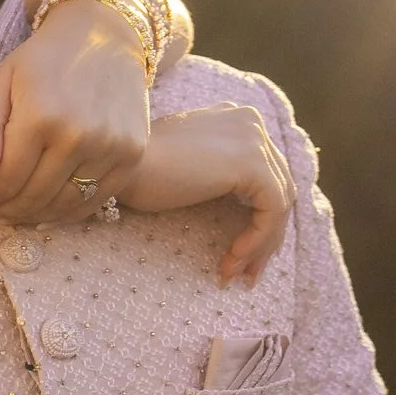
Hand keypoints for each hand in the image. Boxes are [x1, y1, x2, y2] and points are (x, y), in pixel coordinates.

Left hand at [0, 0, 150, 224]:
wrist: (104, 35)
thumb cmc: (42, 60)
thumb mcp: (0, 81)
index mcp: (41, 115)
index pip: (7, 179)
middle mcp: (80, 135)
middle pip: (34, 197)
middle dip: (5, 210)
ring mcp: (111, 147)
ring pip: (64, 204)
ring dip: (34, 216)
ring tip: (14, 212)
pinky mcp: (133, 154)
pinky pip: (96, 200)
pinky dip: (69, 213)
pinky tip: (47, 211)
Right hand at [103, 105, 294, 286]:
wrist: (116, 166)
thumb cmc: (137, 173)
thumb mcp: (191, 170)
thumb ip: (222, 177)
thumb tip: (252, 218)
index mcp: (236, 120)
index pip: (266, 174)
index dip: (260, 218)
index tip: (239, 255)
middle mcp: (250, 122)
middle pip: (278, 188)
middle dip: (266, 237)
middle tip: (246, 274)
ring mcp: (254, 140)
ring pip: (280, 203)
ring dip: (260, 245)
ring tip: (234, 273)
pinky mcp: (253, 164)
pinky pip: (271, 211)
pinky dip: (257, 240)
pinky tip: (231, 259)